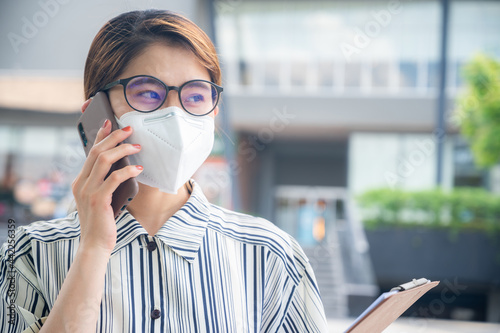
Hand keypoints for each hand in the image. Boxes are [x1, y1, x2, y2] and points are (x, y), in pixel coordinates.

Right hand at [72, 100, 142, 253]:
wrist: (94, 245)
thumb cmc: (101, 222)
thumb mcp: (100, 198)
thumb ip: (105, 183)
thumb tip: (122, 166)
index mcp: (80, 181)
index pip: (90, 153)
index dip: (100, 136)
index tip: (110, 124)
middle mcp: (81, 183)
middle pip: (96, 152)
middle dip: (113, 137)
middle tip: (129, 129)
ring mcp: (88, 191)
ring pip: (104, 161)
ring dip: (122, 150)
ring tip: (137, 147)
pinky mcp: (98, 200)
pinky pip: (114, 179)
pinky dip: (127, 171)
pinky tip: (137, 169)